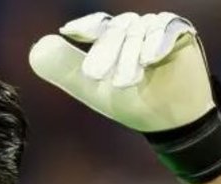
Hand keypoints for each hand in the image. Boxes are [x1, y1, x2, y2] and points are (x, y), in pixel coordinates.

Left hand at [28, 12, 212, 132]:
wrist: (167, 121)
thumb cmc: (131, 104)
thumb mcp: (92, 89)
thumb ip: (65, 69)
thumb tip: (37, 47)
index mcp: (114, 38)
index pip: (97, 25)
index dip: (84, 27)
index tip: (69, 32)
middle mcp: (136, 29)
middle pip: (117, 29)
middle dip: (107, 52)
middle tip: (96, 76)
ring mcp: (159, 29)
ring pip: (141, 29)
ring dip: (131, 53)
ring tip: (126, 81)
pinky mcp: (182, 34)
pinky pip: (170, 28)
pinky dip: (158, 42)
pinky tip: (151, 58)